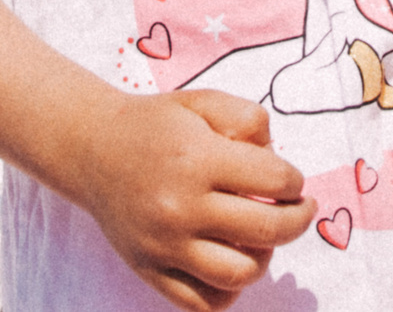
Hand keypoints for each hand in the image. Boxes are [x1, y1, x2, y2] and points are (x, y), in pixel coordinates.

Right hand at [68, 89, 314, 311]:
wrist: (92, 150)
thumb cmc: (156, 125)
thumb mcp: (203, 102)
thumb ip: (249, 118)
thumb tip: (278, 160)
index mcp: (198, 160)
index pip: (275, 181)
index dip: (295, 180)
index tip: (291, 180)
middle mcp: (181, 207)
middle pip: (268, 230)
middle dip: (298, 219)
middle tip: (300, 209)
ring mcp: (164, 246)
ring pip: (240, 274)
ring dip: (265, 257)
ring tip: (261, 237)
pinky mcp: (150, 272)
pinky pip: (202, 303)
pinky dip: (227, 291)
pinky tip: (231, 262)